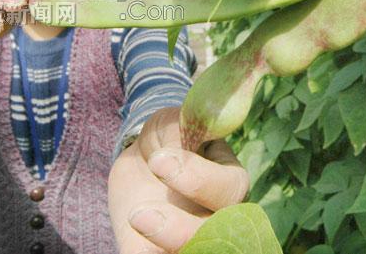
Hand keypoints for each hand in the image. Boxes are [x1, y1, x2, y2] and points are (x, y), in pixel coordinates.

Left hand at [108, 107, 249, 253]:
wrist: (142, 162)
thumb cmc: (168, 139)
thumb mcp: (174, 124)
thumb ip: (183, 129)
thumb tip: (190, 130)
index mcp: (229, 182)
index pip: (230, 189)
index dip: (198, 179)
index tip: (159, 159)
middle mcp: (219, 217)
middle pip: (219, 238)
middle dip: (182, 231)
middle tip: (141, 213)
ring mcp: (192, 237)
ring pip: (194, 251)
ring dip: (168, 242)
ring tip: (136, 218)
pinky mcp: (158, 250)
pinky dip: (146, 253)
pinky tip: (135, 247)